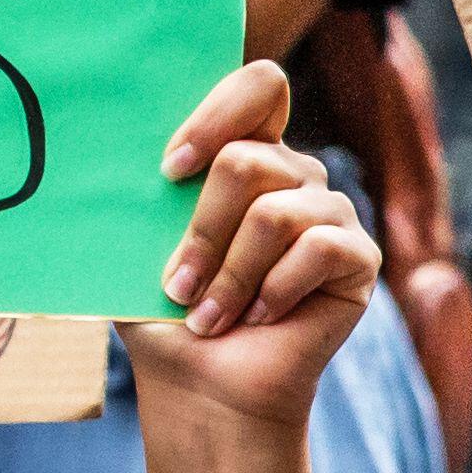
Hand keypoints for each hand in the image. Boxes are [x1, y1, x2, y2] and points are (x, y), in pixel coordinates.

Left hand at [126, 60, 383, 431]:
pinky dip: (275, 291)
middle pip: (249, 158)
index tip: (170, 173)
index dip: (216, 116)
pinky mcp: (358, 258)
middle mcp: (295, 175)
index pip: (259, 86)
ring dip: (230, 274)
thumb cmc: (168, 314)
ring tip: (209, 315)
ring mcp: (331, 214)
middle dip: (203, 230)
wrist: (204, 386)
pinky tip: (261, 318)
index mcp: (248, 154)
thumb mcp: (142, 242)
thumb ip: (146, 190)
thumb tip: (113, 149)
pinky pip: (318, 249)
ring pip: (274, 212)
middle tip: (178, 284)